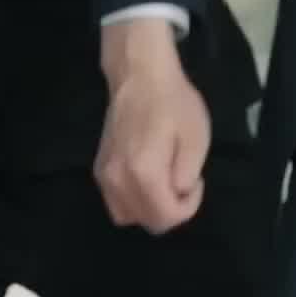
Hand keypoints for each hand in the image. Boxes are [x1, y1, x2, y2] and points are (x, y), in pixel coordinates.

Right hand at [96, 20, 210, 233]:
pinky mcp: (98, 168)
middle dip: (170, 210)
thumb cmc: (173, 102)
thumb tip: (177, 194)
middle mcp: (117, 180)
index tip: (196, 182)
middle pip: (145, 221)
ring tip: (166, 181)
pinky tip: (148, 178)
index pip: (165, 218)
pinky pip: (115, 201)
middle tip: (183, 182)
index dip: (188, 208)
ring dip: (149, 209)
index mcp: (143, 173)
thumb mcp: (196, 136)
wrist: (140, 75)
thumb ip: (187, 176)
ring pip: (127, 216)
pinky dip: (133, 200)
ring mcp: (104, 176)